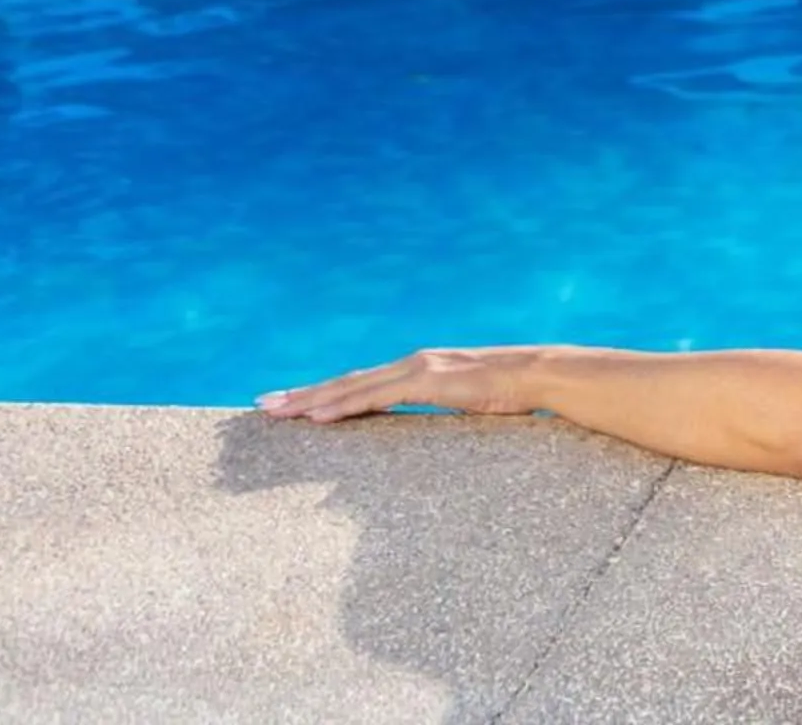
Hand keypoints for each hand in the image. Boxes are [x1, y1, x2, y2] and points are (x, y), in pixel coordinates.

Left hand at [256, 346, 546, 423]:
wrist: (540, 374)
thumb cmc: (510, 392)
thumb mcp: (466, 402)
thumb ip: (440, 410)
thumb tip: (420, 438)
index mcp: (418, 369)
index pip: (360, 381)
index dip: (324, 392)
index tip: (290, 402)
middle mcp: (410, 363)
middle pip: (345, 381)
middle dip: (301, 394)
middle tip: (261, 405)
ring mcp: (417, 369)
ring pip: (351, 387)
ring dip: (310, 400)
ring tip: (275, 412)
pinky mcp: (427, 381)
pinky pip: (376, 397)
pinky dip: (343, 406)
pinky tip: (318, 417)